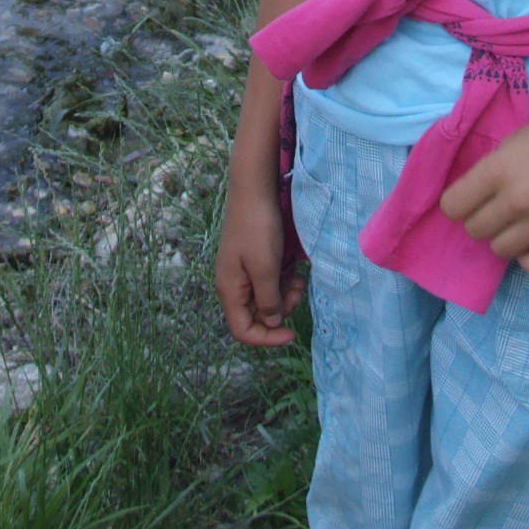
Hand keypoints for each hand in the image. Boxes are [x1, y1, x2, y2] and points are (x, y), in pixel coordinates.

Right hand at [216, 175, 303, 346]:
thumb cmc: (258, 228)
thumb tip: (272, 323)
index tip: (291, 333)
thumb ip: (269, 300)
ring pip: (266, 300)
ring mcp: (243, 272)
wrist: (255, 190)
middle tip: (297, 292)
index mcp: (230, 290)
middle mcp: (234, 285)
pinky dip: (283, 281)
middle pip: (256, 316)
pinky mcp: (254, 261)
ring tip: (299, 280)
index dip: (267, 338)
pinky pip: (269, 283)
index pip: (243, 331)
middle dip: (280, 311)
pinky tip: (295, 270)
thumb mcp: (266, 268)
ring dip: (285, 295)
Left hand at [439, 102, 528, 274]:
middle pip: (474, 230)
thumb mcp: (515, 141)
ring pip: (498, 250)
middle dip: (482, 218)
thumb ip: (490, 170)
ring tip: (521, 220)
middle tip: (499, 206)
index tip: (470, 198)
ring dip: (505, 236)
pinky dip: (528, 254)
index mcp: (498, 169)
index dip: (459, 202)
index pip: (452, 206)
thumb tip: (470, 198)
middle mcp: (517, 200)